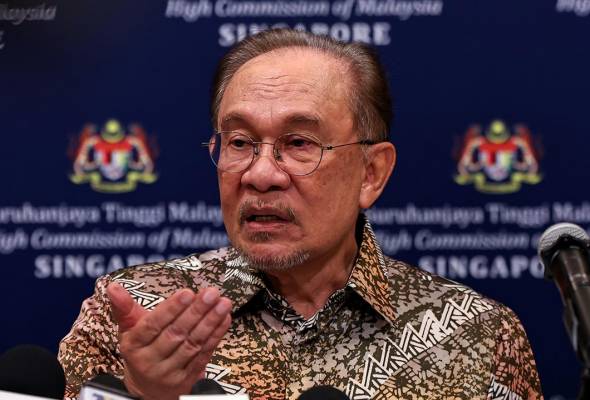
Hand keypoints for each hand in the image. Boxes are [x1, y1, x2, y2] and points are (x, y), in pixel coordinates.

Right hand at [106, 283, 231, 399]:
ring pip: (192, 344)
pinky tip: (225, 318)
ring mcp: (170, 372)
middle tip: (211, 293)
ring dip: (210, 322)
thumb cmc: (140, 349)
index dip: (171, 309)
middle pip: (176, 334)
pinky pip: (204, 354)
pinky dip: (216, 335)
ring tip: (223, 303)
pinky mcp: (187, 379)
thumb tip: (113, 287)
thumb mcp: (129, 328)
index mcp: (134, 345)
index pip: (152, 325)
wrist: (147, 389)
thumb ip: (124, 307)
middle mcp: (150, 361)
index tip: (187, 292)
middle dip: (196, 312)